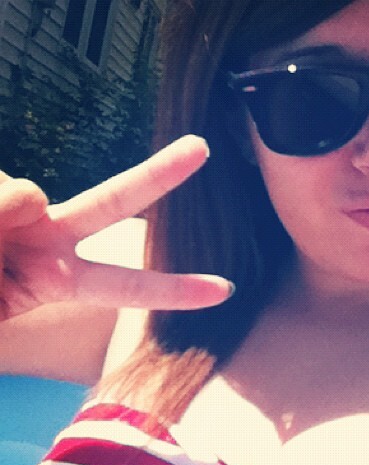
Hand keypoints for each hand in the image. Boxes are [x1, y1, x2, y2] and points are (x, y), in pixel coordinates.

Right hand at [0, 135, 233, 320]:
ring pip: (23, 192)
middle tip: (203, 148)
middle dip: (160, 175)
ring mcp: (24, 207)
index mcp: (61, 279)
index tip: (225, 291)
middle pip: (115, 200)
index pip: (129, 286)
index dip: (176, 290)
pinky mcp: (1, 187)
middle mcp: (51, 237)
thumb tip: (32, 193)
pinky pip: (0, 186)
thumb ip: (16, 255)